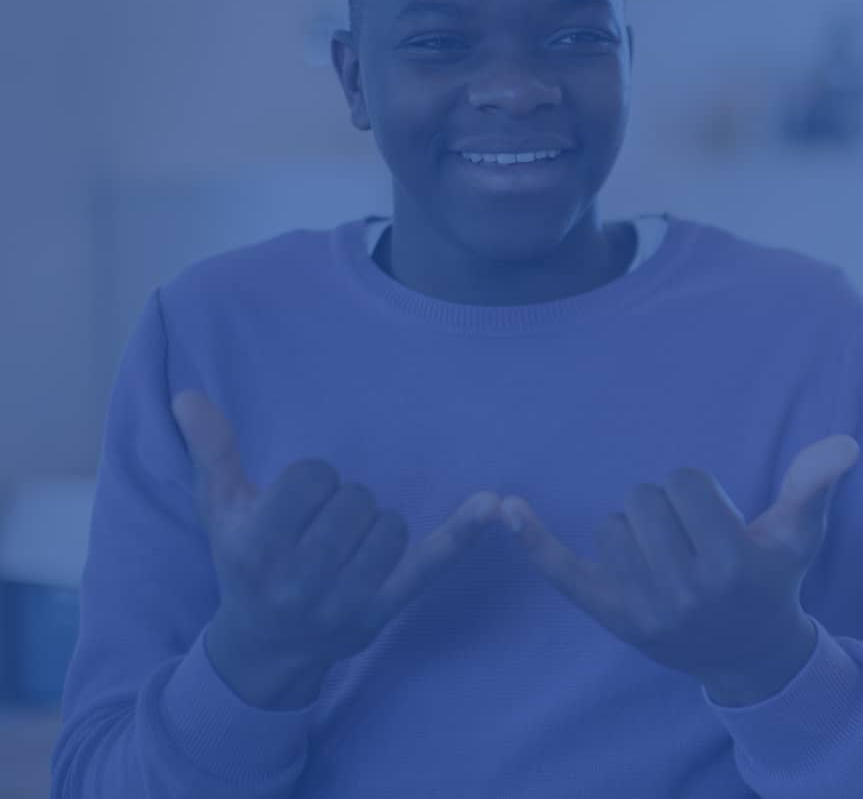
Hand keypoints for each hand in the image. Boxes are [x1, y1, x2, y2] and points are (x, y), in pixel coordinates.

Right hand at [173, 390, 500, 708]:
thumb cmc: (244, 564)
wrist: (266, 648)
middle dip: (344, 504)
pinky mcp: (384, 612)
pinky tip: (492, 505)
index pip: (313, 478)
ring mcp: (344, 600)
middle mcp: (298, 579)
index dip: (313, 481)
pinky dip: (462, 533)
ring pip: (391, 525)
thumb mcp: (221, 511)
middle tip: (323, 530)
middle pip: (355, 500)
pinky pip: (431, 564)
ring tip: (348, 545)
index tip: (301, 504)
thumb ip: (212, 451)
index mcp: (257, 546)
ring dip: (377, 525)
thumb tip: (188, 396)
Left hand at [503, 436, 859, 706]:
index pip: (685, 482)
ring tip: (665, 556)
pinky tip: (505, 509)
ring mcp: (643, 608)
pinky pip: (565, 571)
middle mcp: (686, 590)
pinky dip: (534, 541)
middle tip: (689, 540)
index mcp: (731, 562)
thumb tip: (846, 442)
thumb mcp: (799, 534)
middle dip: (666, 507)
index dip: (698, 491)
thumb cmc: (772, 579)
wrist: (748, 654)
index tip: (714, 520)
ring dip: (634, 529)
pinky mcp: (611, 617)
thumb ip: (814, 485)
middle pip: (645, 498)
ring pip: (612, 525)